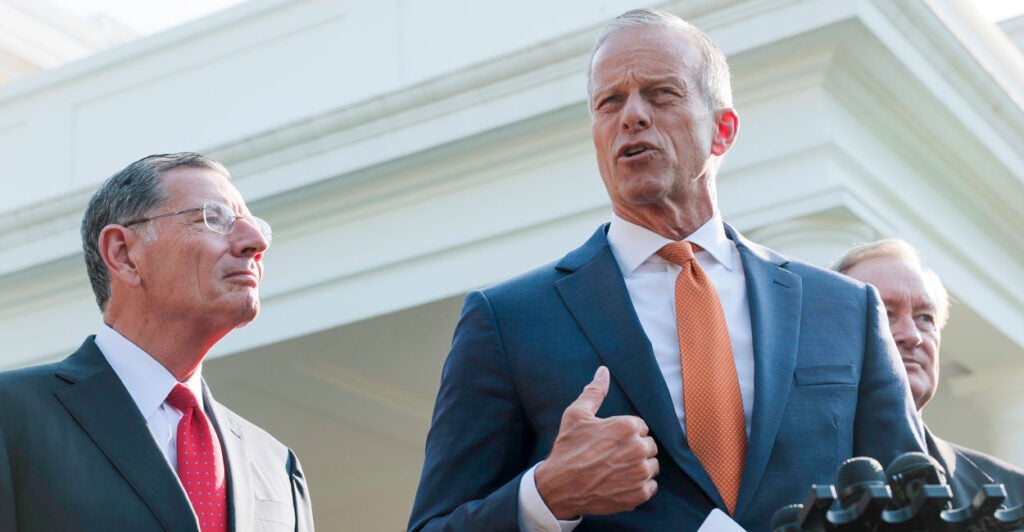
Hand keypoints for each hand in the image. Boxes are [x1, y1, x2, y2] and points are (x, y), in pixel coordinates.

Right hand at [534, 366, 658, 518]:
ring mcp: (640, 473)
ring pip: (651, 466)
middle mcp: (638, 448)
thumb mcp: (576, 415)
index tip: (610, 443)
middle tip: (612, 457)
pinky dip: (639, 486)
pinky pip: (651, 486)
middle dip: (634, 450)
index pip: (641, 427)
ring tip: (616, 470)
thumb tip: (603, 371)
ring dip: (638, 468)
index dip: (624, 434)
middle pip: (649, 446)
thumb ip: (594, 391)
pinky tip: (620, 484)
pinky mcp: (639, 494)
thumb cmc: (567, 448)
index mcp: (627, 426)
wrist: (558, 486)